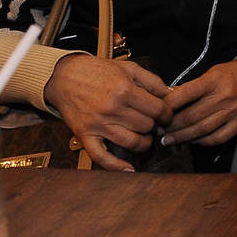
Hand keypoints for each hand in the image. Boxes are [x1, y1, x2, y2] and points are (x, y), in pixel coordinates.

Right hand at [43, 54, 172, 171]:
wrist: (64, 76)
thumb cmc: (97, 71)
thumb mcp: (129, 68)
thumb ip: (153, 82)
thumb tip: (171, 95)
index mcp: (124, 90)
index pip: (158, 110)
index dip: (167, 114)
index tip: (166, 115)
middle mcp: (112, 108)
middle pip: (146, 126)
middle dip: (153, 125)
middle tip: (152, 122)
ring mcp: (98, 124)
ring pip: (132, 142)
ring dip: (143, 142)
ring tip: (144, 136)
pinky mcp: (84, 135)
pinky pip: (101, 156)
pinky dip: (116, 166)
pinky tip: (128, 169)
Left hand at [162, 59, 236, 146]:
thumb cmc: (232, 75)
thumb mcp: (212, 73)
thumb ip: (192, 87)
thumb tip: (169, 102)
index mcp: (214, 80)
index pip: (184, 94)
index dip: (166, 106)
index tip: (156, 113)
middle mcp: (224, 96)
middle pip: (191, 116)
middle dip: (171, 126)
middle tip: (158, 130)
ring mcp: (233, 112)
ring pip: (201, 130)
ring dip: (182, 137)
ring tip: (169, 140)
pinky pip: (217, 138)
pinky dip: (201, 142)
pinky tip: (192, 141)